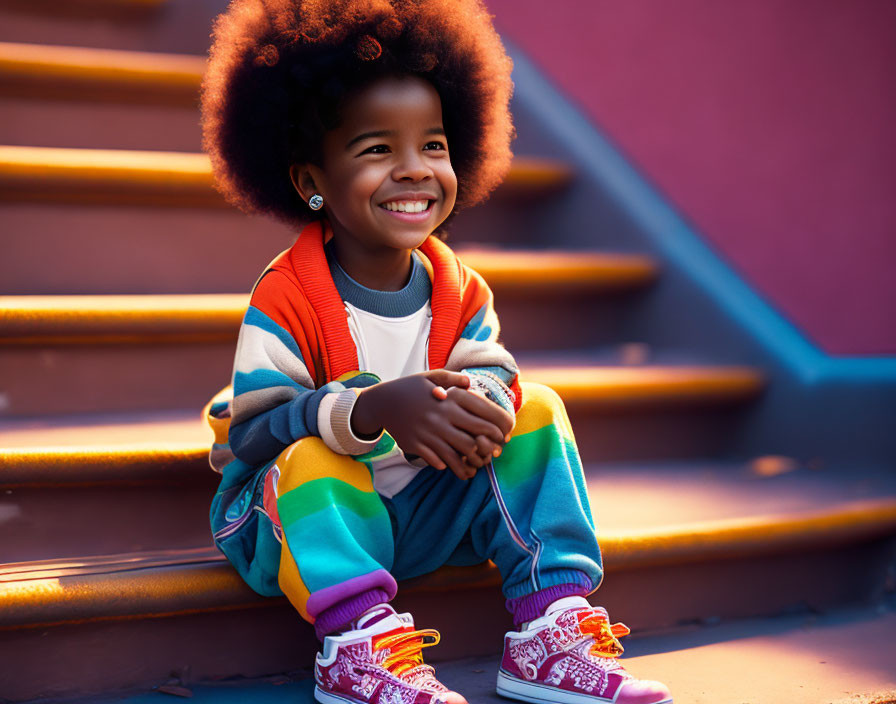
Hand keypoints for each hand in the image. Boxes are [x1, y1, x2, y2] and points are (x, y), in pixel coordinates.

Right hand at [351, 370, 513, 479]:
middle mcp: (440, 419)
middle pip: (472, 441)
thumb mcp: (431, 377)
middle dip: (487, 450)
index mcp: (449, 402)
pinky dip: (447, 465)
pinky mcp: (416, 445)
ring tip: (476, 467)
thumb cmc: (411, 388)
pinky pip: (436, 460)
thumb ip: (453, 380)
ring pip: (456, 456)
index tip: (504, 435)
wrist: (381, 402)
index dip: (498, 430)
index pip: (482, 418)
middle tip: (493, 453)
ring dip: (469, 464)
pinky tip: (453, 466)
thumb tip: (470, 383)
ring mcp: (427, 434)